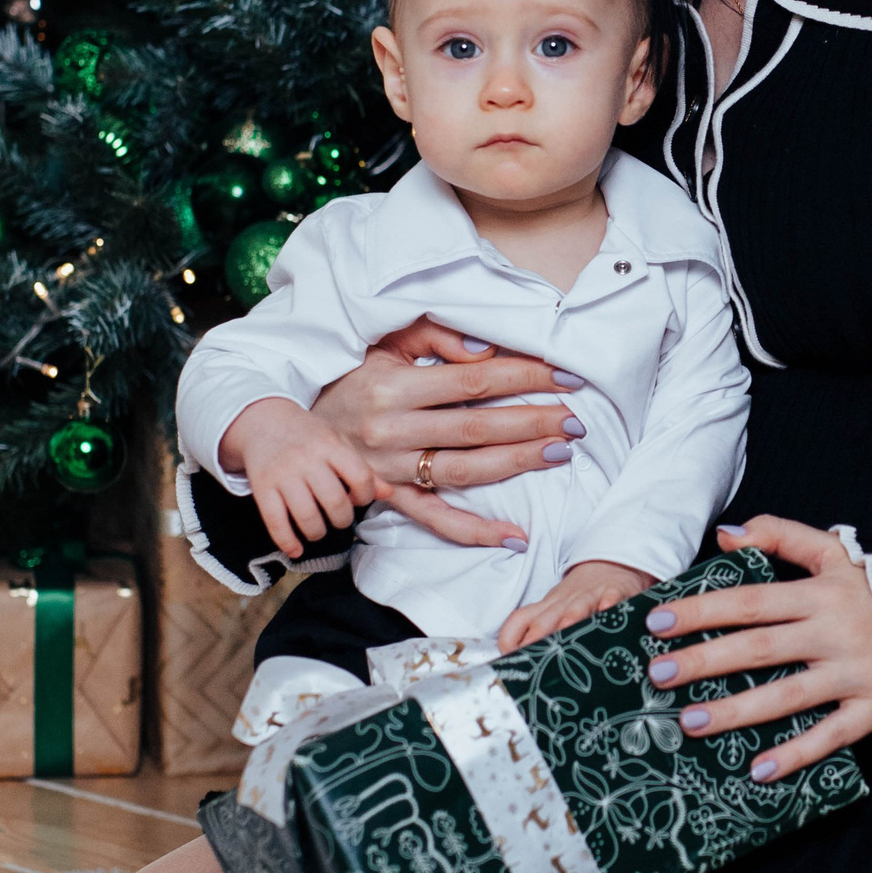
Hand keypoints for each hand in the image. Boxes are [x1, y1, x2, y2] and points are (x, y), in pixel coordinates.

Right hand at [220, 398, 375, 562]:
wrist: (263, 421)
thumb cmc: (308, 436)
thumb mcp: (338, 443)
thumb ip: (363, 469)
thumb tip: (388, 493)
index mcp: (330, 445)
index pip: (360, 478)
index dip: (365, 496)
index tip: (358, 498)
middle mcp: (306, 459)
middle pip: (335, 502)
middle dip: (342, 520)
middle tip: (339, 518)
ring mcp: (282, 474)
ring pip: (307, 517)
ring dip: (317, 533)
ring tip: (318, 530)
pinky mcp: (262, 487)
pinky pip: (275, 522)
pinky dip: (287, 542)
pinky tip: (296, 549)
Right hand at [310, 316, 585, 552]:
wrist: (296, 426)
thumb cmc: (352, 377)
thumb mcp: (384, 343)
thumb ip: (433, 337)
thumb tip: (484, 352)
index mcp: (392, 385)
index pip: (473, 380)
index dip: (523, 375)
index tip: (565, 375)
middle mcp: (391, 430)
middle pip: (476, 427)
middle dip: (532, 421)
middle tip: (575, 419)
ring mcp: (390, 469)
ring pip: (464, 470)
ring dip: (516, 463)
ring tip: (559, 453)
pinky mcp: (388, 498)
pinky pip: (436, 520)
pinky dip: (475, 531)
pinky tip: (515, 534)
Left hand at [497, 560, 652, 656]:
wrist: (608, 565)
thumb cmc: (578, 598)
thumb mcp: (555, 612)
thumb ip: (540, 634)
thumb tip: (520, 666)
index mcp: (545, 609)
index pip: (518, 621)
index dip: (509, 639)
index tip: (510, 661)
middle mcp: (562, 605)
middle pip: (543, 620)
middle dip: (535, 637)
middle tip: (531, 658)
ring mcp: (587, 598)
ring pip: (575, 610)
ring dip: (569, 621)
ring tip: (566, 634)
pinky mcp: (613, 592)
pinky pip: (610, 599)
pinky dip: (609, 607)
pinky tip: (608, 613)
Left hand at [644, 516, 871, 781]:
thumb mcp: (838, 553)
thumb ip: (782, 535)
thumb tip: (726, 536)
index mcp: (821, 594)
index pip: (751, 601)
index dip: (703, 609)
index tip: (657, 620)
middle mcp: (835, 633)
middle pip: (760, 647)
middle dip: (705, 660)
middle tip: (658, 674)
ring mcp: (854, 674)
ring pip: (788, 695)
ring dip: (738, 711)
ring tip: (690, 723)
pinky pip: (832, 735)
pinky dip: (797, 754)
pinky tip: (758, 770)